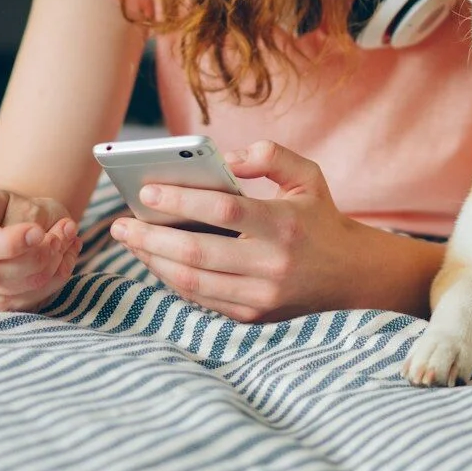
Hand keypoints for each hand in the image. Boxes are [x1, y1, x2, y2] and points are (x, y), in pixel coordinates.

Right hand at [0, 188, 80, 311]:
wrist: (25, 220)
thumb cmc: (24, 205)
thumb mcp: (25, 199)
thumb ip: (27, 219)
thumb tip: (38, 240)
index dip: (8, 244)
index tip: (38, 232)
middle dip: (38, 255)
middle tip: (64, 230)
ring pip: (14, 290)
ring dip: (53, 263)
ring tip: (66, 237)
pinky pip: (32, 298)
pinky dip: (57, 275)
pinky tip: (65, 253)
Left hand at [108, 140, 368, 321]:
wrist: (351, 276)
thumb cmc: (320, 218)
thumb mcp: (307, 175)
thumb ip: (270, 155)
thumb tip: (226, 159)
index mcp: (284, 223)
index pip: (223, 210)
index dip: (181, 200)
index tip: (146, 192)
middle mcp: (272, 264)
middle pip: (197, 252)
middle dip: (150, 238)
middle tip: (119, 224)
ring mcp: (261, 295)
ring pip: (192, 282)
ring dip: (153, 261)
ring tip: (131, 242)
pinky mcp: (252, 316)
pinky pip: (201, 299)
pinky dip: (173, 280)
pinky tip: (156, 260)